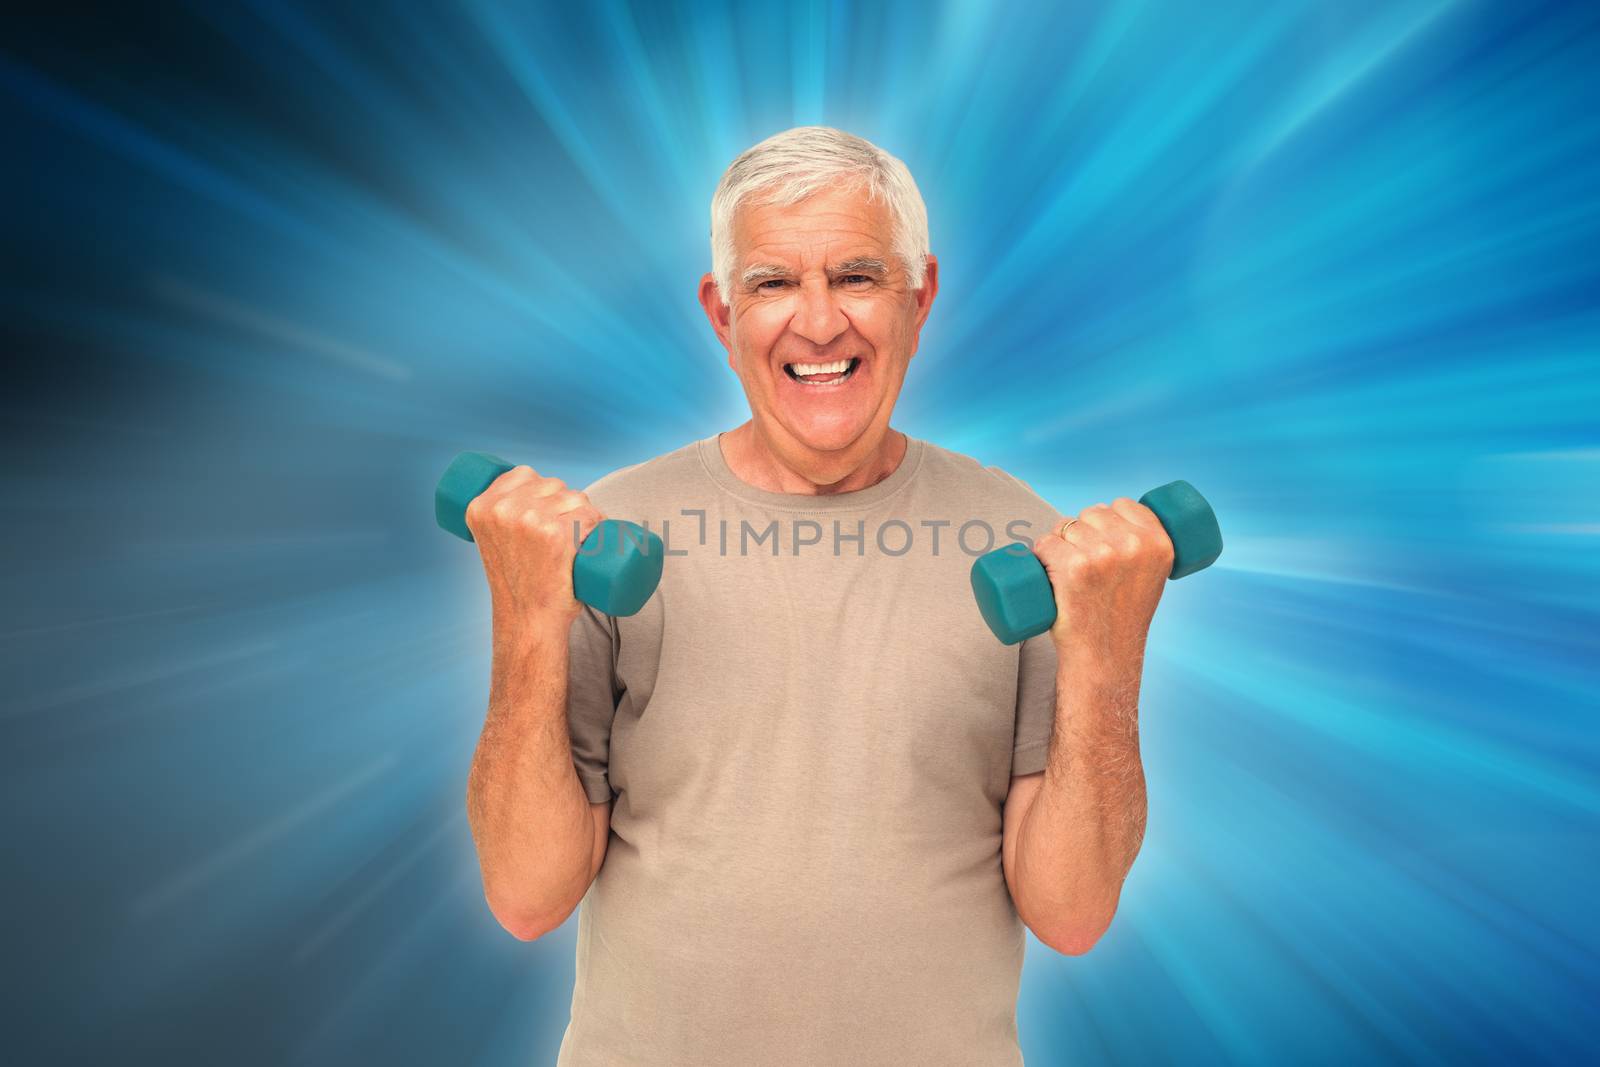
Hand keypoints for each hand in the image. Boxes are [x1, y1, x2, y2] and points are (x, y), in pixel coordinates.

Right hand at [463, 467, 604, 631]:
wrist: (528, 621)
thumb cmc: (519, 584)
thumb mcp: (495, 543)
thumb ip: (500, 518)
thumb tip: (525, 490)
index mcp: (481, 507)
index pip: (523, 474)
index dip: (543, 488)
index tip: (549, 510)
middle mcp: (502, 509)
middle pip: (553, 484)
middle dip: (567, 501)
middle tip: (567, 533)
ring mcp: (530, 519)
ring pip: (575, 497)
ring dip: (586, 514)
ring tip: (581, 540)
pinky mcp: (556, 534)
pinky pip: (590, 515)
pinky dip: (600, 524)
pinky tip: (597, 537)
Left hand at [1032, 499, 1174, 666]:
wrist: (1104, 656)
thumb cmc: (1120, 617)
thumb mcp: (1150, 576)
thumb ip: (1142, 546)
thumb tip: (1110, 513)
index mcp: (1158, 544)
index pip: (1123, 505)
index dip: (1107, 518)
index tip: (1102, 541)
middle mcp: (1134, 545)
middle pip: (1091, 513)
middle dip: (1081, 532)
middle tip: (1085, 567)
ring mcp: (1103, 554)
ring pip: (1065, 527)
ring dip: (1059, 544)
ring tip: (1069, 575)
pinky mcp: (1073, 567)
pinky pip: (1045, 543)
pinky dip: (1039, 555)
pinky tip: (1047, 573)